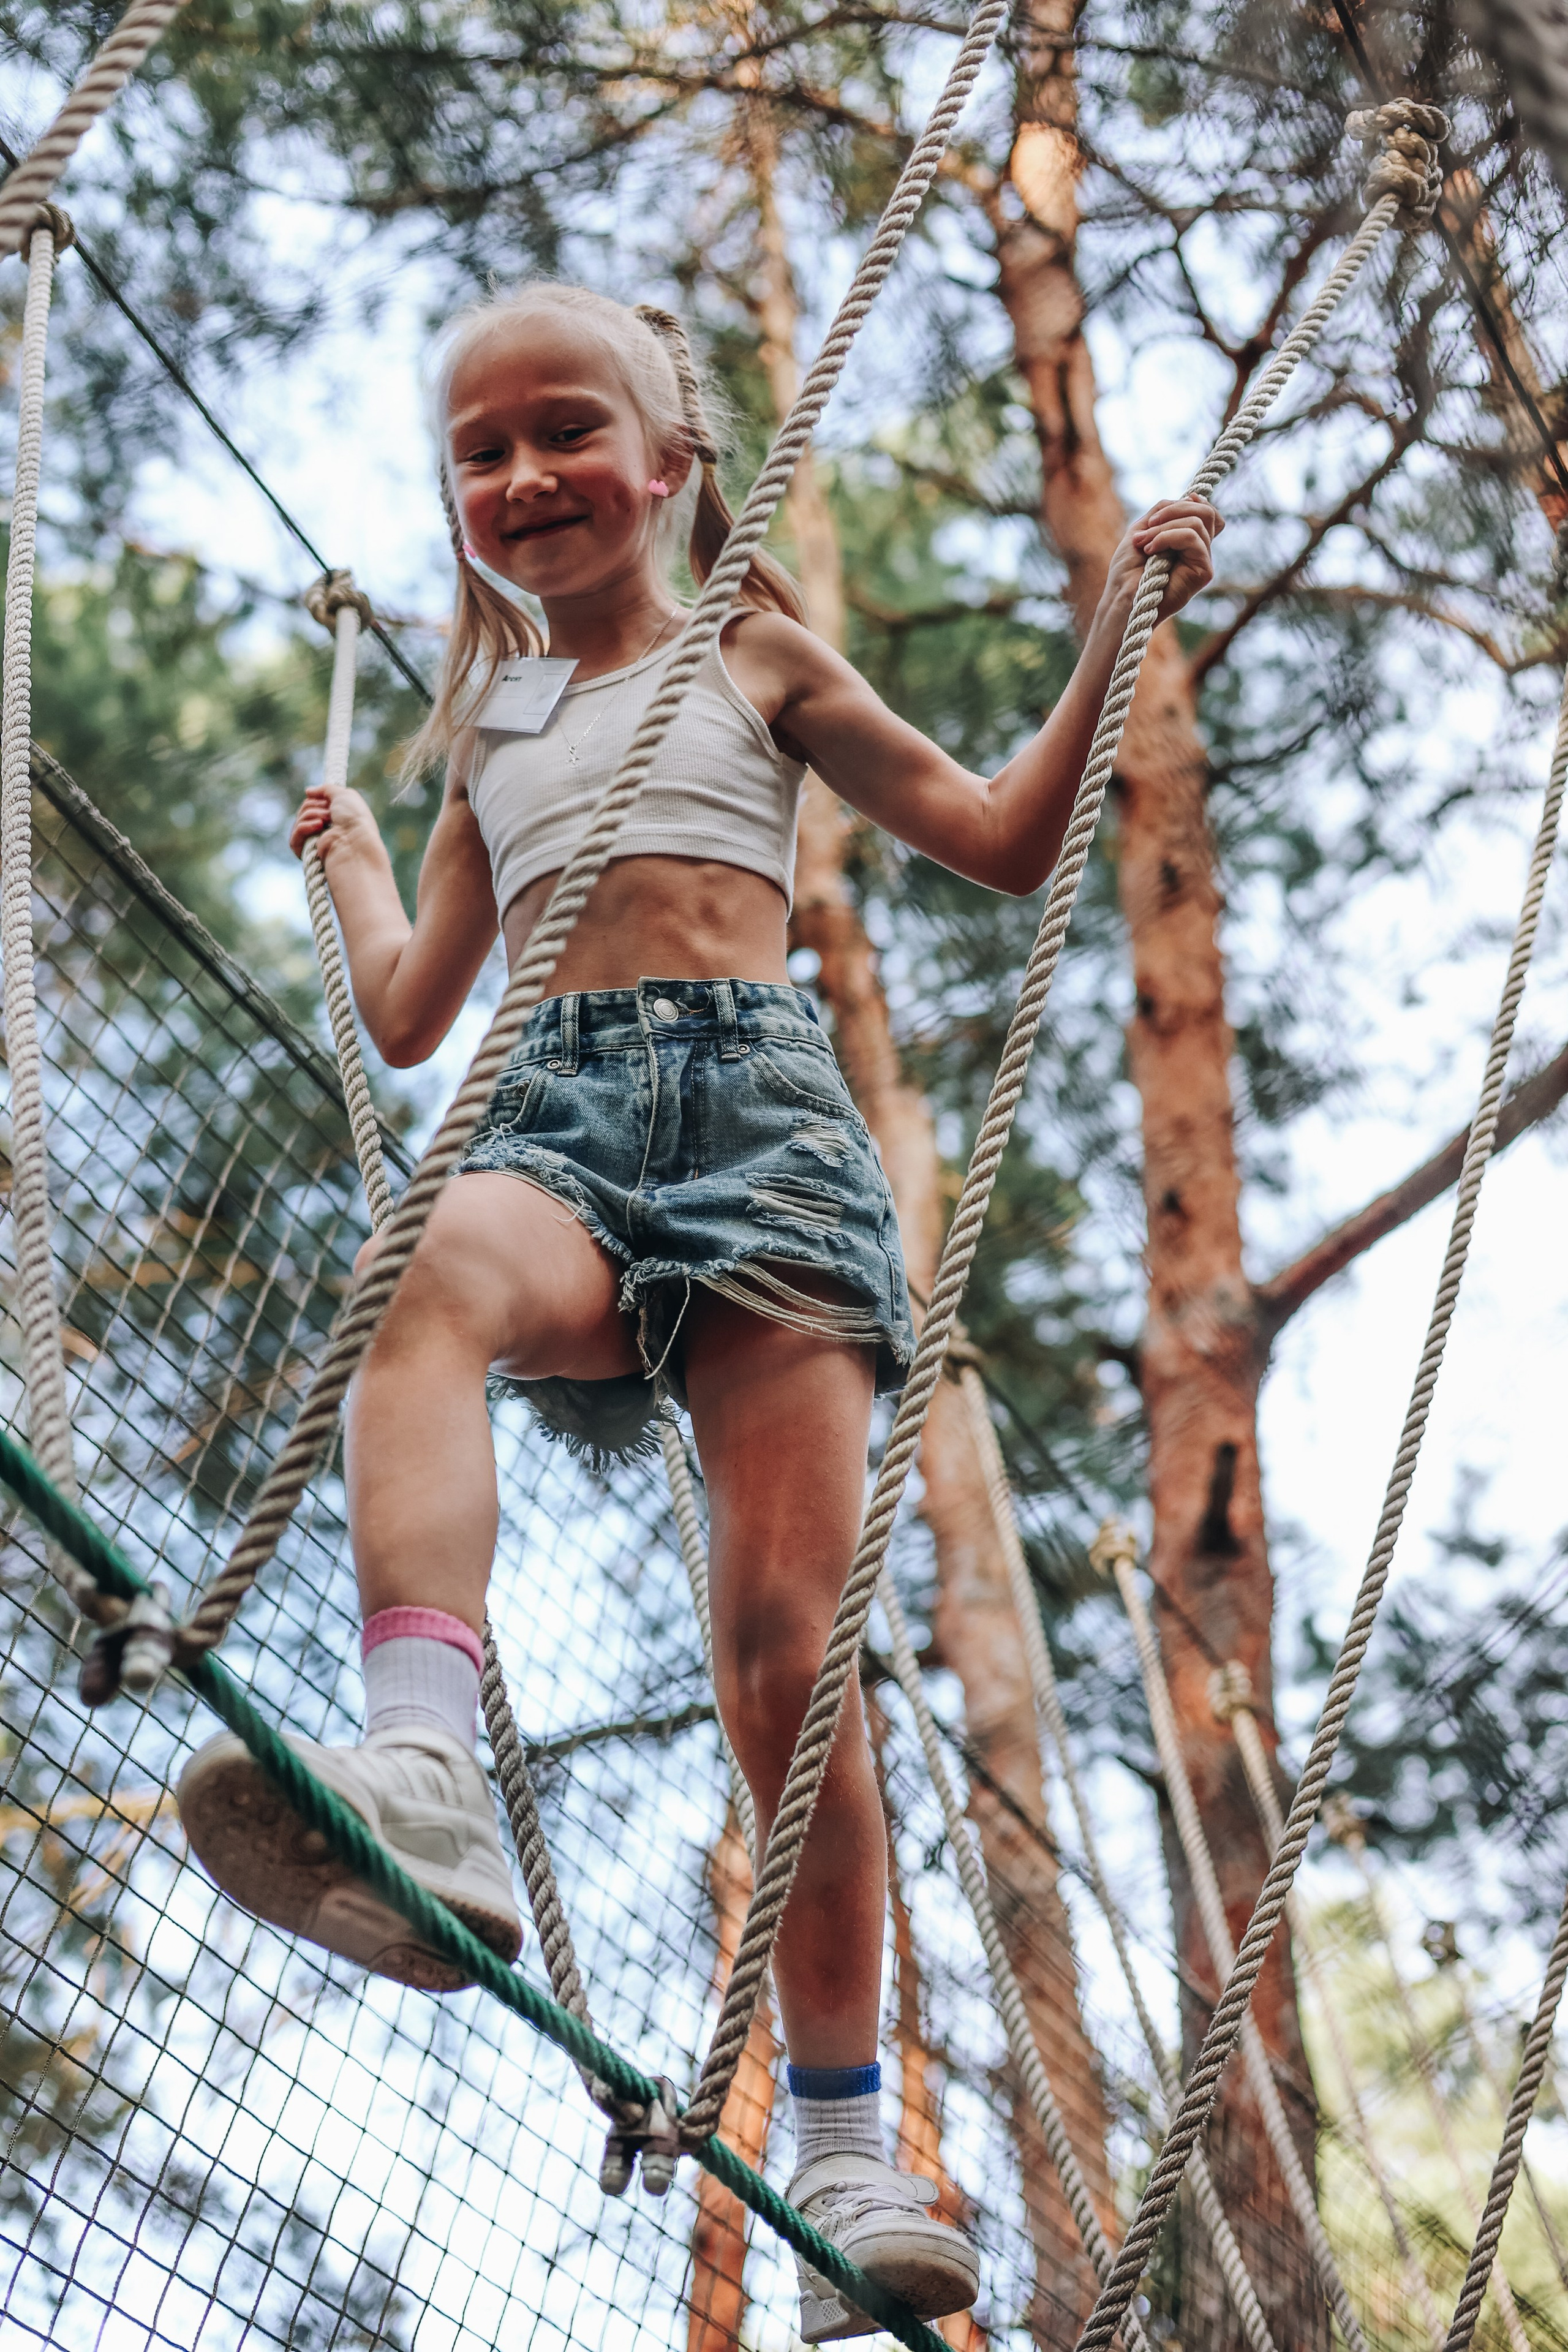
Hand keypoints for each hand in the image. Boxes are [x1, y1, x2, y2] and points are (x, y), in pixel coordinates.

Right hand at [289, 784, 379, 867]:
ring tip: (325, 822)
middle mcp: (324, 828)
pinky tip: (318, 827)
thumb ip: (325, 789)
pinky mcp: (306, 851)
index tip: (327, 800)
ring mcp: (315, 840)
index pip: (313, 802)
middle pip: (305, 809)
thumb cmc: (353, 818)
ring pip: (299, 819)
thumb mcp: (343, 794)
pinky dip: (303, 827)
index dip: (317, 798)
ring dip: (312, 815)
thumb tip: (308, 791)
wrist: (354, 841)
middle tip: (329, 814)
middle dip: (315, 806)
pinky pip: (294, 835)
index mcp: (333, 816)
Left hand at [1103, 497, 1221, 625]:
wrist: (1121, 599)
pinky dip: (1167, 537)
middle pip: (1206, 512)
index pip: (1207, 513)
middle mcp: (1199, 551)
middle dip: (1173, 510)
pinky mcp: (1204, 572)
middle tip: (1147, 527)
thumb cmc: (1127, 571)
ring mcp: (1203, 562)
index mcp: (1187, 541)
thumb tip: (1191, 497)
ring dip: (1163, 528)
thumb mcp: (1143, 528)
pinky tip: (1150, 551)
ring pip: (1197, 523)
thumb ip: (1165, 511)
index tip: (1162, 511)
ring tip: (1143, 544)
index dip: (1193, 502)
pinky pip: (1192, 538)